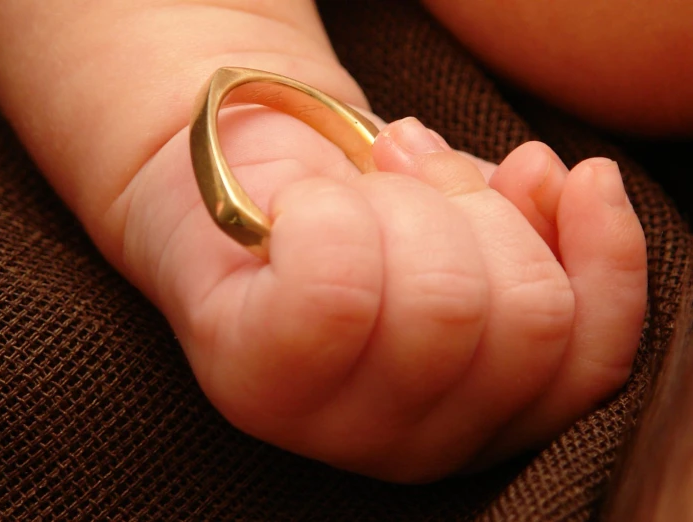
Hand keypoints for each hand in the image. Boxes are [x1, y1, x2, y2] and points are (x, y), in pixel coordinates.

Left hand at [115, 110, 646, 481]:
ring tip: (360, 178)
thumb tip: (562, 180)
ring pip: (441, 302)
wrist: (223, 182)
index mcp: (479, 417)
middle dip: (471, 206)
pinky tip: (306, 204)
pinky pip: (337, 285)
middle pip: (523, 320)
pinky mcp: (253, 378)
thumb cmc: (349, 202)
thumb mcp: (464, 210)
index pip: (590, 367)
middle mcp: (411, 446)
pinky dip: (330, 210)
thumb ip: (535, 220)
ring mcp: (328, 428)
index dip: (602, 256)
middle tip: (409, 164)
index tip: (554, 172)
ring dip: (404, 200)